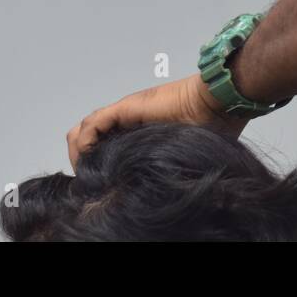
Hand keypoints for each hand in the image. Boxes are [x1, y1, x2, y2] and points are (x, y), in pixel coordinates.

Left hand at [67, 74, 247, 169]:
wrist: (215, 102)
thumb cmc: (208, 126)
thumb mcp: (178, 155)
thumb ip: (160, 165)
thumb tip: (150, 194)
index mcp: (138, 131)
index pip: (102, 145)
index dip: (94, 163)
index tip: (96, 185)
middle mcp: (127, 121)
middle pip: (86, 138)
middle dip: (82, 160)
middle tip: (89, 180)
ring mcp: (124, 113)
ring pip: (83, 131)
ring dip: (80, 152)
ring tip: (88, 171)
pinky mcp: (125, 108)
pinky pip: (93, 125)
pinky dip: (85, 141)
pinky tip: (91, 157)